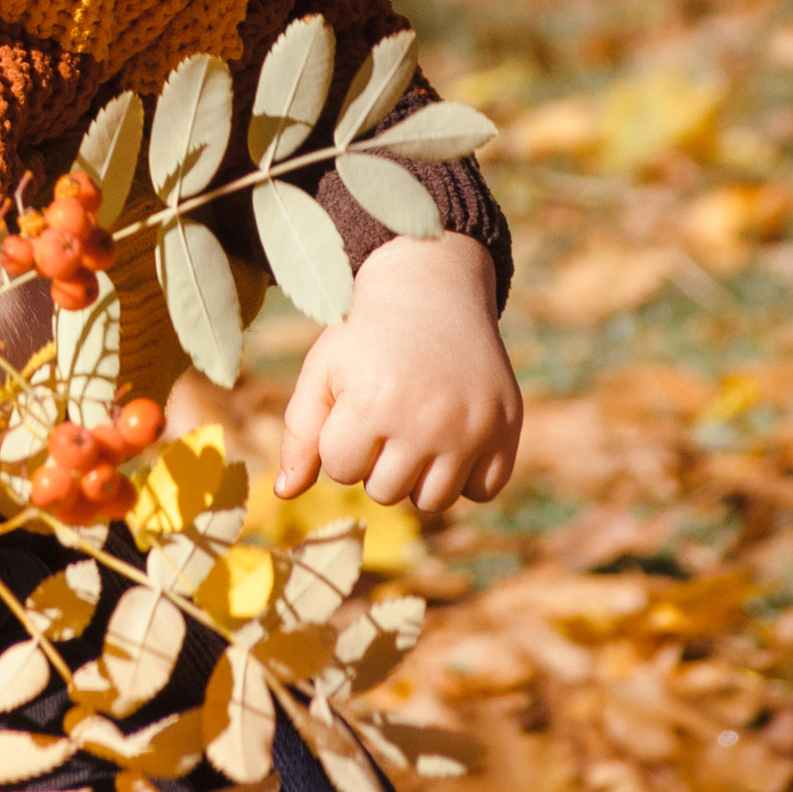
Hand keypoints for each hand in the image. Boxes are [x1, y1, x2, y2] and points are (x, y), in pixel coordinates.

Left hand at [271, 232, 518, 516]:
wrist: (432, 290)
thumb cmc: (367, 336)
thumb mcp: (323, 371)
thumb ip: (299, 434)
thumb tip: (285, 493)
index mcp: (372, 405)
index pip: (340, 470)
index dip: (341, 438)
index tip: (354, 402)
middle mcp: (427, 422)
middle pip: (385, 492)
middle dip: (377, 459)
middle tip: (388, 410)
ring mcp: (473, 428)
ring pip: (433, 501)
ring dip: (418, 474)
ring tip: (416, 427)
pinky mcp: (507, 429)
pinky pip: (482, 491)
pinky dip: (467, 473)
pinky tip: (454, 434)